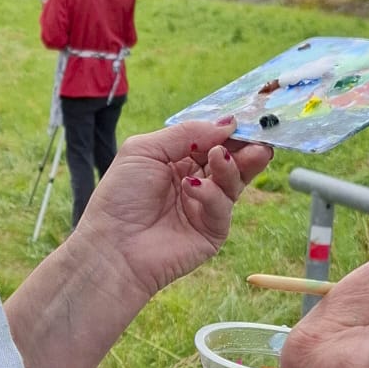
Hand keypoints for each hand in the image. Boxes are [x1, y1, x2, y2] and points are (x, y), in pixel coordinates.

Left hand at [72, 116, 272, 301]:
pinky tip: (191, 187)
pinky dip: (210, 194)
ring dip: (230, 165)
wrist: (112, 248)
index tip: (243, 119)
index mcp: (178, 160)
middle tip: (256, 137)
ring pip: (233, 181)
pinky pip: (222, 206)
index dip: (227, 130)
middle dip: (243, 147)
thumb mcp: (146, 150)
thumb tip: (228, 123)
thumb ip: (186, 133)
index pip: (211, 140)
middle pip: (230, 159)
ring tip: (218, 156)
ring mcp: (205, 206)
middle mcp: (196, 181)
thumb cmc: (120, 197)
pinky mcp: (213, 231)